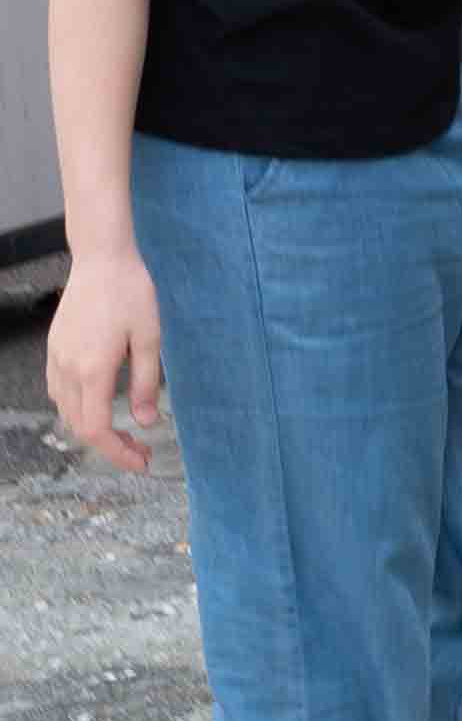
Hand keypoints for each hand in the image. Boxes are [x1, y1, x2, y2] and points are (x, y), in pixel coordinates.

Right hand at [47, 243, 162, 476]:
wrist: (101, 259)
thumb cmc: (130, 293)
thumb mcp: (150, 338)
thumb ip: (146, 383)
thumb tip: (146, 421)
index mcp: (92, 370)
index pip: (96, 430)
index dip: (118, 453)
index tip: (142, 461)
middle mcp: (67, 369)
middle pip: (79, 426)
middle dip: (109, 445)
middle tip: (140, 450)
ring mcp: (56, 359)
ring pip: (66, 412)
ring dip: (92, 428)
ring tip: (122, 431)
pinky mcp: (54, 349)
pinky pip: (59, 392)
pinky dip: (77, 408)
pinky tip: (99, 403)